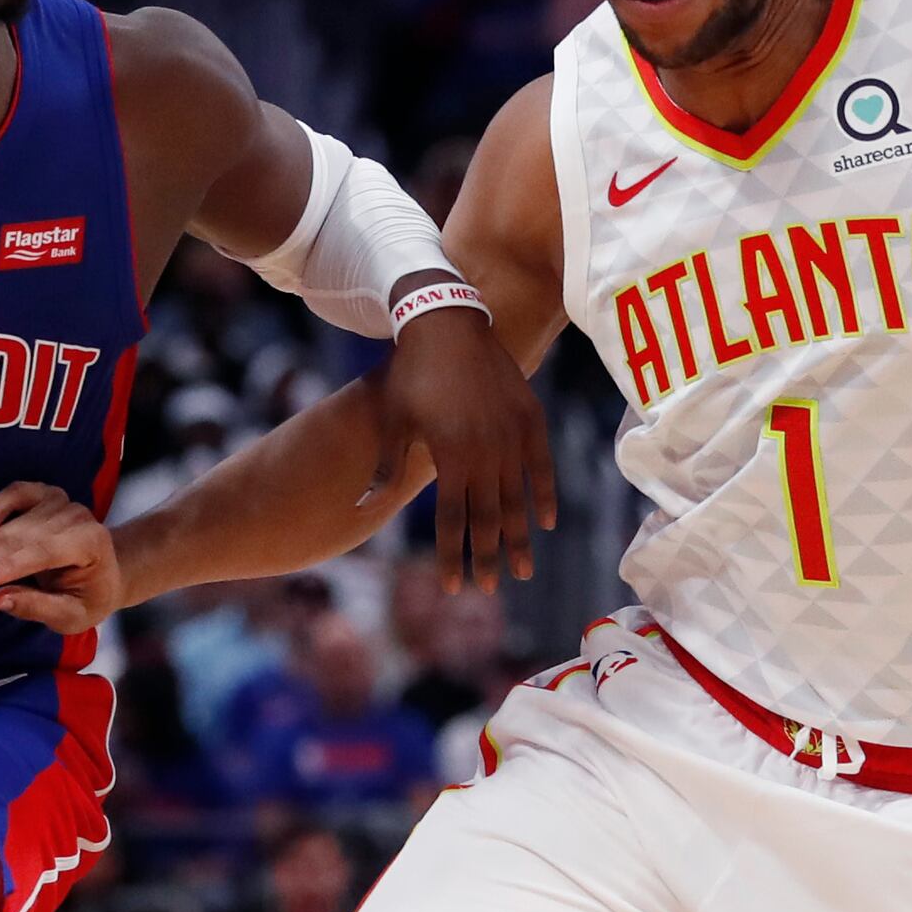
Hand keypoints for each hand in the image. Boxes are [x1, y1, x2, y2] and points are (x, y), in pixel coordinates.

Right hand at [0, 483, 124, 634]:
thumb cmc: (88, 598)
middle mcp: (76, 516)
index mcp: (90, 543)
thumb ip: (37, 608)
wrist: (107, 573)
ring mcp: (60, 501)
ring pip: (9, 527)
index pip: (41, 552)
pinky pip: (12, 494)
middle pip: (18, 541)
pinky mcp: (44, 494)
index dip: (4, 568)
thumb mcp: (71, 617)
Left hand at [376, 308, 554, 589]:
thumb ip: (386, 468)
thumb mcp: (392, 421)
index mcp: (450, 455)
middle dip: (489, 557)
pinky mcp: (530, 417)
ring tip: (524, 571)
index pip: (451, 520)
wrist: (446, 323)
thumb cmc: (410, 374)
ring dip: (520, 538)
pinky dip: (544, 494)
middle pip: (489, 517)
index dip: (452, 555)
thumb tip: (365, 506)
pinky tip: (546, 522)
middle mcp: (485, 451)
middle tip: (490, 588)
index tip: (452, 586)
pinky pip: (542, 465)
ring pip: (518, 498)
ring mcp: (512, 435)